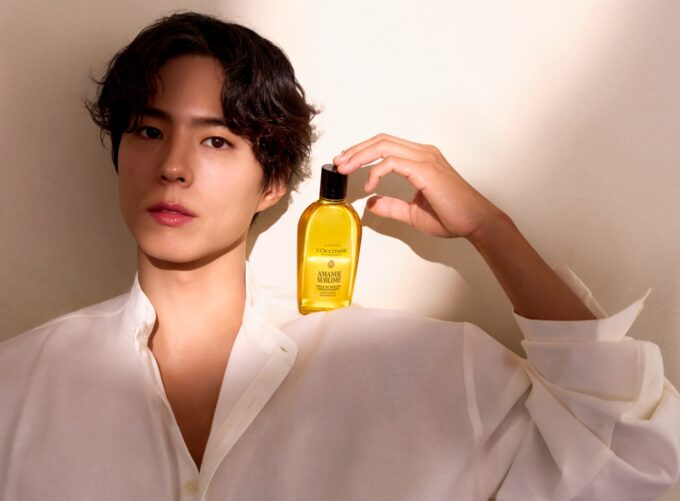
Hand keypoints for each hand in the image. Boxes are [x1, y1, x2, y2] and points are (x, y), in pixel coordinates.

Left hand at [333, 133, 501, 238]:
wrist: (475, 222)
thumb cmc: (452, 216)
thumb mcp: (412, 213)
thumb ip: (392, 206)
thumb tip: (371, 203)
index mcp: (421, 159)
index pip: (386, 145)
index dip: (362, 151)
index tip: (346, 163)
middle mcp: (423, 153)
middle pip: (381, 140)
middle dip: (356, 150)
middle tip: (338, 163)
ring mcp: (425, 159)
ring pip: (384, 146)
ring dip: (360, 156)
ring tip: (345, 169)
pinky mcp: (426, 170)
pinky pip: (393, 162)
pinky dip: (376, 172)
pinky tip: (369, 186)